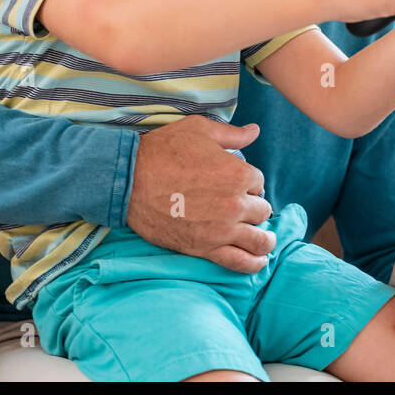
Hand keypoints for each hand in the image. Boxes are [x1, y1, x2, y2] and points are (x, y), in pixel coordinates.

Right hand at [126, 115, 272, 273]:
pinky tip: (260, 261)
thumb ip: (232, 134)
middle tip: (243, 208)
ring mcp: (221, 229)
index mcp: (238, 173)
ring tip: (264, 240)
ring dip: (264, 239)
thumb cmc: (163, 150)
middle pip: (261, 211)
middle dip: (255, 208)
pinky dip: (254, 264)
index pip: (259, 182)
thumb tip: (256, 130)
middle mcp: (235, 203)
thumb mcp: (199, 131)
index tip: (237, 184)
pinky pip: (239, 262)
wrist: (129, 179)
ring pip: (258, 240)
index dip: (249, 182)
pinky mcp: (205, 248)